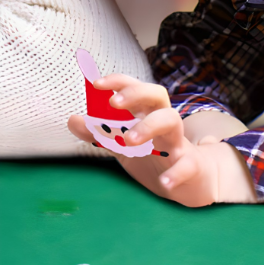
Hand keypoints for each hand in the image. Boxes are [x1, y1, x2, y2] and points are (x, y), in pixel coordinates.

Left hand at [68, 74, 254, 205]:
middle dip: (136, 93)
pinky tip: (164, 181)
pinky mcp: (190, 165)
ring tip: (129, 140)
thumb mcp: (123, 146)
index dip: (118, 82)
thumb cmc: (154, 156)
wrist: (190, 183)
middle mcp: (163, 122)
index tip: (96, 83)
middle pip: (157, 94)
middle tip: (114, 103)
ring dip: (150, 126)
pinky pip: (187, 164)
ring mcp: (178, 142)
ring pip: (173, 120)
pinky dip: (176, 172)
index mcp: (147, 113)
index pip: (135, 87)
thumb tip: (73, 119)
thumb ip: (100, 133)